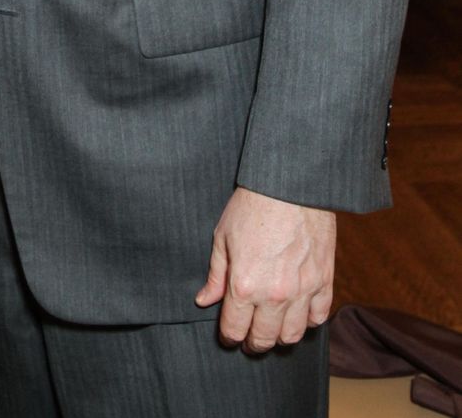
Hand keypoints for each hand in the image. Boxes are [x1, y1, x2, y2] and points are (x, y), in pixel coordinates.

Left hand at [194, 187, 334, 351]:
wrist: (289, 185)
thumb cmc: (252, 206)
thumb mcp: (223, 237)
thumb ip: (216, 275)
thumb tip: (204, 301)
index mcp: (244, 285)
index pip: (234, 330)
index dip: (229, 337)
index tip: (229, 336)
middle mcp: (274, 295)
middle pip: (264, 339)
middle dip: (254, 343)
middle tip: (250, 338)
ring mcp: (302, 291)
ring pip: (293, 336)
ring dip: (281, 337)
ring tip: (274, 328)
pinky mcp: (324, 281)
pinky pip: (319, 317)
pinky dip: (309, 321)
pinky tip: (299, 313)